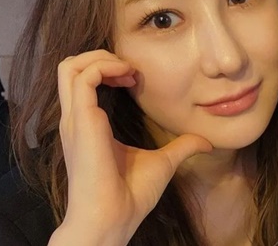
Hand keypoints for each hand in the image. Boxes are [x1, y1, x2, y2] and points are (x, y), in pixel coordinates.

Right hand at [49, 50, 212, 245]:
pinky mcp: (81, 121)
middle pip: (71, 66)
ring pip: (71, 66)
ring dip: (102, 58)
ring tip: (128, 71)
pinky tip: (130, 78)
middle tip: (130, 70)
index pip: (83, 81)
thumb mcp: (162, 163)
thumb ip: (181, 147)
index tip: (136, 79)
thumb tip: (206, 142)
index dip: (109, 69)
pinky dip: (106, 67)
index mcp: (88, 125)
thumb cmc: (130, 197)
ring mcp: (76, 119)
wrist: (112, 220)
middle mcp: (77, 119)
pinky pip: (83, 77)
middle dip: (101, 56)